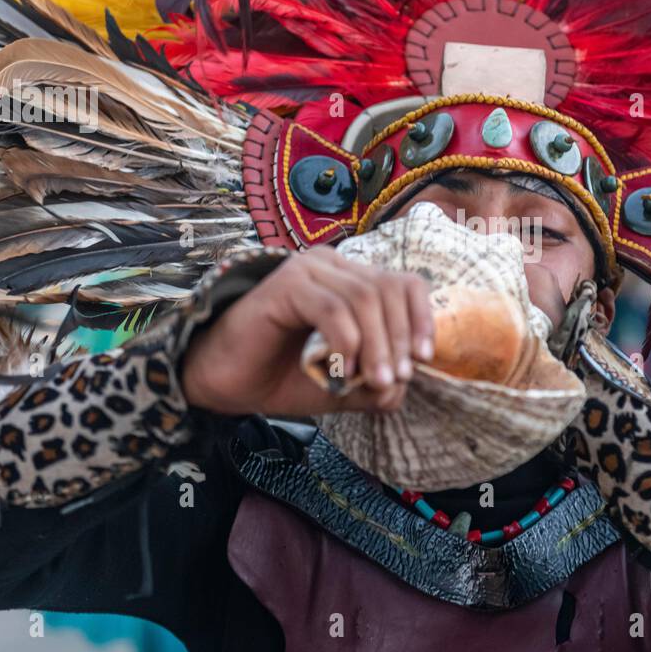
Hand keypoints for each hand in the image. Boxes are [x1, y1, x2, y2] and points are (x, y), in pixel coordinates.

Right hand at [181, 248, 433, 417]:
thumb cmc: (284, 377)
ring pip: (365, 298)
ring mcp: (307, 270)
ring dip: (377, 344)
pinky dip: (346, 341)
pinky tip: (340, 368)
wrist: (226, 385)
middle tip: (395, 379)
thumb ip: (380, 381)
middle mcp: (331, 266)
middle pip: (389, 289)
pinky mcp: (285, 284)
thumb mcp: (345, 384)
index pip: (405, 283)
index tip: (424, 358)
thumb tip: (408, 379)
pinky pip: (332, 307)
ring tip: (373, 380)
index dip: (421, 317)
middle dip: (400, 338)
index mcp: (350, 280)